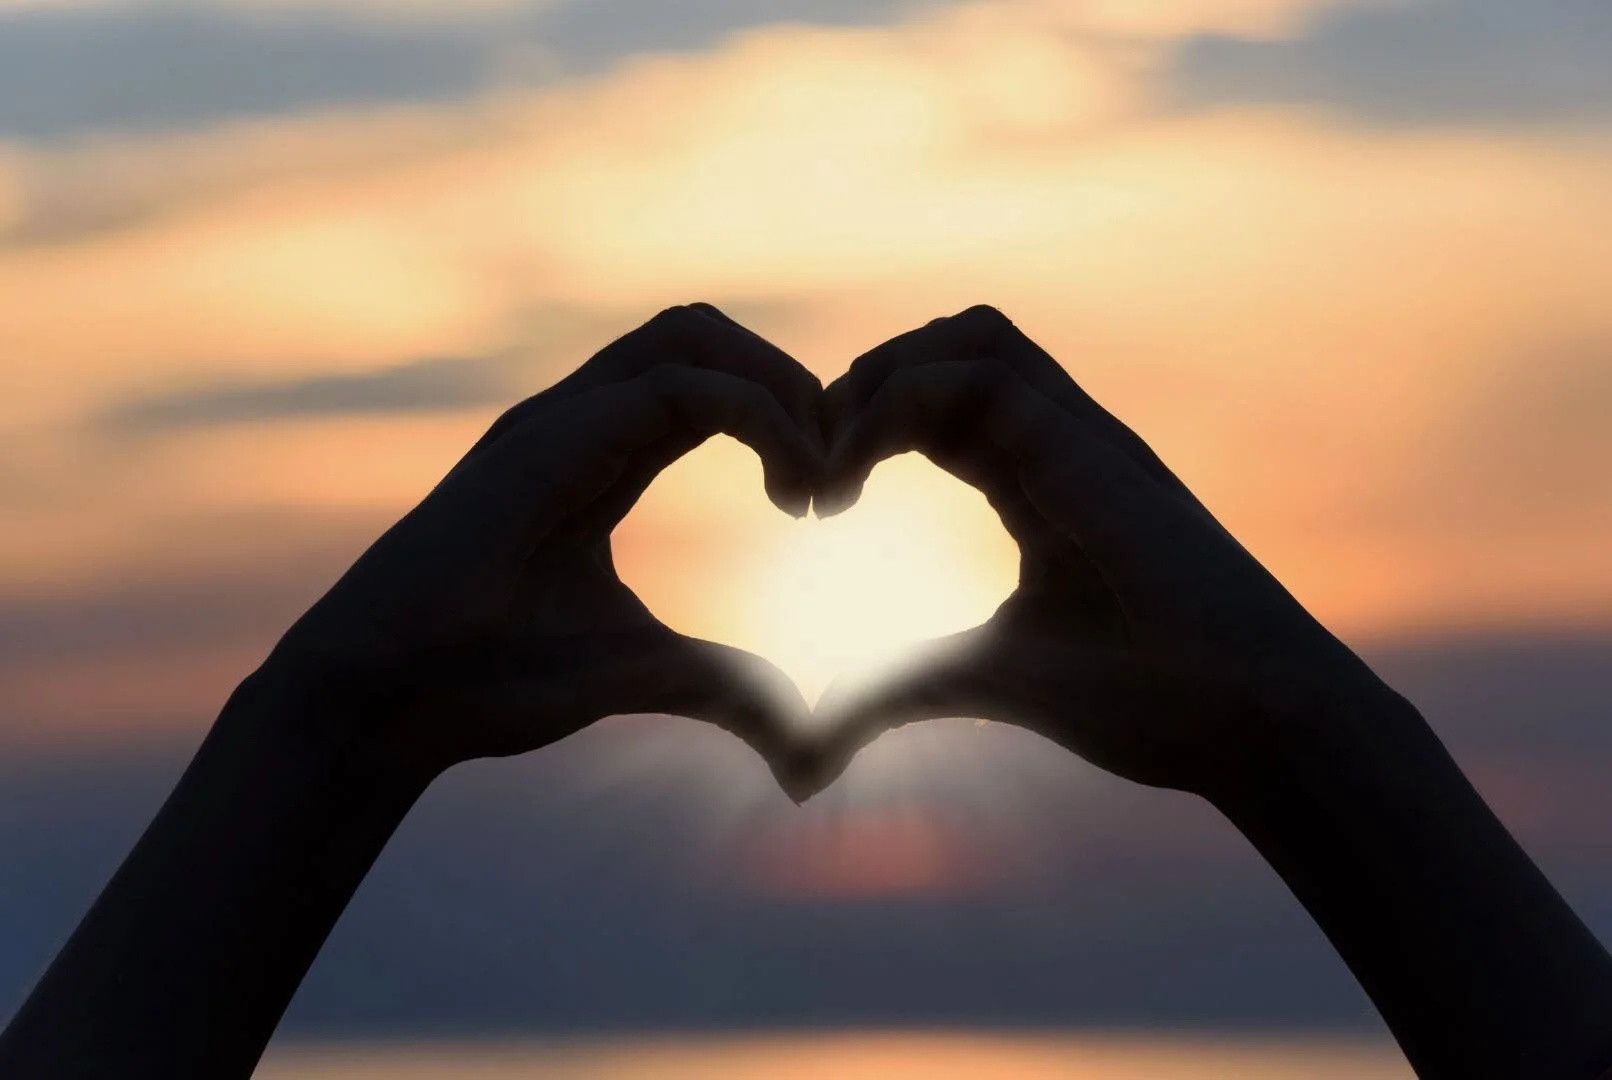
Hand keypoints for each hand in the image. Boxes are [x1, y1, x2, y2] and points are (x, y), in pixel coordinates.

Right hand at [257, 303, 825, 793]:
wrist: (385, 705)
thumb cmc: (492, 682)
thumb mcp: (647, 674)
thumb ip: (728, 689)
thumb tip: (807, 739)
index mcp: (602, 453)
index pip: (712, 382)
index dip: (786, 417)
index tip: (825, 503)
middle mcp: (580, 419)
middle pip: (707, 333)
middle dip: (791, 383)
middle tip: (835, 473)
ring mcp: (557, 419)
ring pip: (690, 331)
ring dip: (777, 384)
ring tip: (816, 472)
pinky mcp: (544, 439)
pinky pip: (675, 386)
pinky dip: (755, 416)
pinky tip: (790, 491)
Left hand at [806, 305, 1403, 799]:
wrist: (1257, 724)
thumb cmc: (1149, 703)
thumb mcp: (984, 683)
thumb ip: (897, 690)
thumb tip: (809, 745)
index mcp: (1042, 483)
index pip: (941, 407)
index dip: (864, 430)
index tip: (812, 504)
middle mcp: (1063, 444)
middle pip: (952, 347)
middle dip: (863, 385)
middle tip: (810, 467)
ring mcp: (1085, 438)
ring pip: (970, 336)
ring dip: (881, 378)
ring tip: (831, 458)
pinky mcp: (1094, 450)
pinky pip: (982, 375)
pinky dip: (898, 403)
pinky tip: (855, 476)